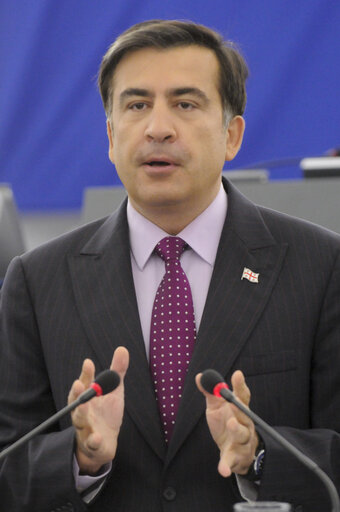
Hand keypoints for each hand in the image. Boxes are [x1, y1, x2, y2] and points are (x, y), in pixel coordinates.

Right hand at [68, 346, 128, 474]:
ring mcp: (86, 428)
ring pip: (80, 422)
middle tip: (78, 383)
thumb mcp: (114, 391)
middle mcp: (82, 412)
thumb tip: (122, 348)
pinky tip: (97, 437)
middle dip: (77, 393)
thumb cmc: (106, 414)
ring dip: (81, 414)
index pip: (83, 384)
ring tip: (85, 405)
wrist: (104, 444)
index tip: (88, 363)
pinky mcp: (93, 444)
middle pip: (76, 402)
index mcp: (87, 398)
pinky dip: (93, 440)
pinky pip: (91, 443)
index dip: (85, 374)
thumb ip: (116, 372)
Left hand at [196, 370, 257, 477]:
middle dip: (240, 409)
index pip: (242, 396)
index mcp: (240, 410)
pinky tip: (222, 470)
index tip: (237, 374)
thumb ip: (210, 393)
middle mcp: (245, 424)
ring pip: (242, 435)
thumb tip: (200, 376)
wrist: (235, 451)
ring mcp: (242, 441)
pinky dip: (226, 466)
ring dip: (237, 430)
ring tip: (231, 424)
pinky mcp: (235, 458)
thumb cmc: (226, 423)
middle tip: (234, 402)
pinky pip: (231, 462)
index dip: (240, 385)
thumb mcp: (216, 407)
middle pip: (245, 415)